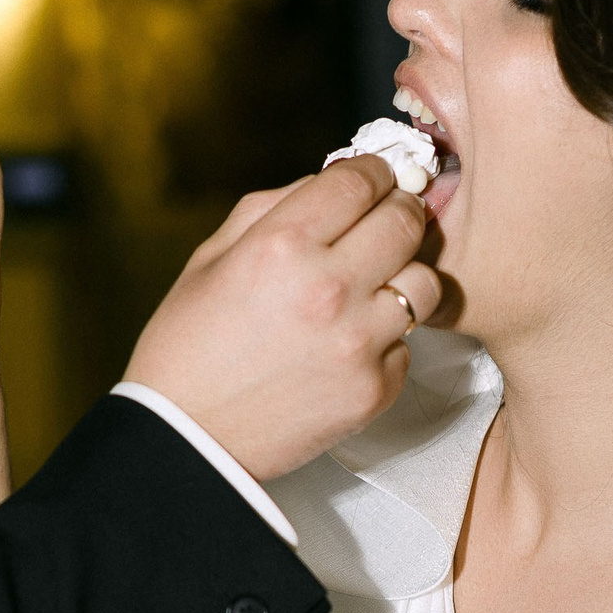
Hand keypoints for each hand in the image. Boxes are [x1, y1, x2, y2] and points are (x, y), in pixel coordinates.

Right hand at [123, 156, 439, 481]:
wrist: (187, 440)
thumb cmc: (190, 344)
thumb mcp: (212, 257)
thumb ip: (274, 207)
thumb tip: (333, 181)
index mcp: (281, 244)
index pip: (362, 180)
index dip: (372, 172)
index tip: (371, 180)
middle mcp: (328, 287)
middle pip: (406, 220)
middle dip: (397, 213)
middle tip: (382, 224)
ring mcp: (358, 341)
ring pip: (425, 281)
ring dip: (403, 277)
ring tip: (371, 289)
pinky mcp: (376, 388)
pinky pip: (408, 343)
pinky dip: (386, 339)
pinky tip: (348, 345)